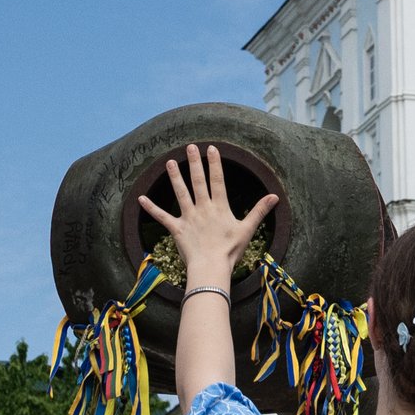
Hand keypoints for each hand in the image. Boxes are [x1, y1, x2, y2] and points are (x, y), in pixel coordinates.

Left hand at [138, 145, 278, 284]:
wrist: (211, 268)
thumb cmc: (230, 251)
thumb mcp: (247, 230)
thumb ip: (259, 211)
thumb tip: (274, 196)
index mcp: (220, 207)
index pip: (217, 180)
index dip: (214, 163)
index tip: (211, 148)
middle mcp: (203, 208)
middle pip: (198, 181)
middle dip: (194, 162)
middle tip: (190, 147)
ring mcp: (188, 217)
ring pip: (180, 193)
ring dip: (175, 177)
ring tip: (169, 162)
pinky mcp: (177, 229)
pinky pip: (162, 217)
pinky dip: (151, 208)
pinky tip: (140, 198)